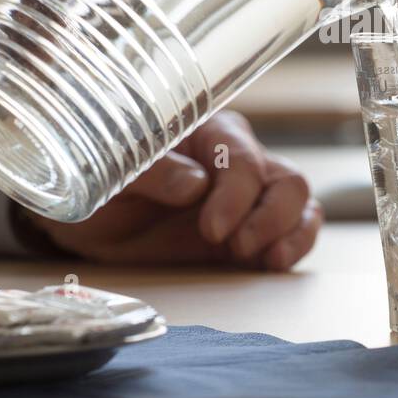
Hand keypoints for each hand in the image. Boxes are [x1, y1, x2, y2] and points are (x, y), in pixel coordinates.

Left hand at [28, 112, 323, 269]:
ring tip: (265, 261)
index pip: (242, 157)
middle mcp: (238, 158)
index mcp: (206, 133)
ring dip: (289, 232)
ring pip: (298, 201)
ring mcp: (251, 194)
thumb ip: (152, 174)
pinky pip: (295, 228)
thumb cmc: (105, 186)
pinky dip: (295, 245)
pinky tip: (272, 264)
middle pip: (285, 179)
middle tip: (237, 248)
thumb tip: (194, 184)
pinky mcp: (253, 226)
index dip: (235, 195)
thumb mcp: (112, 179)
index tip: (212, 229)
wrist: (99, 219)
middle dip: (270, 217)